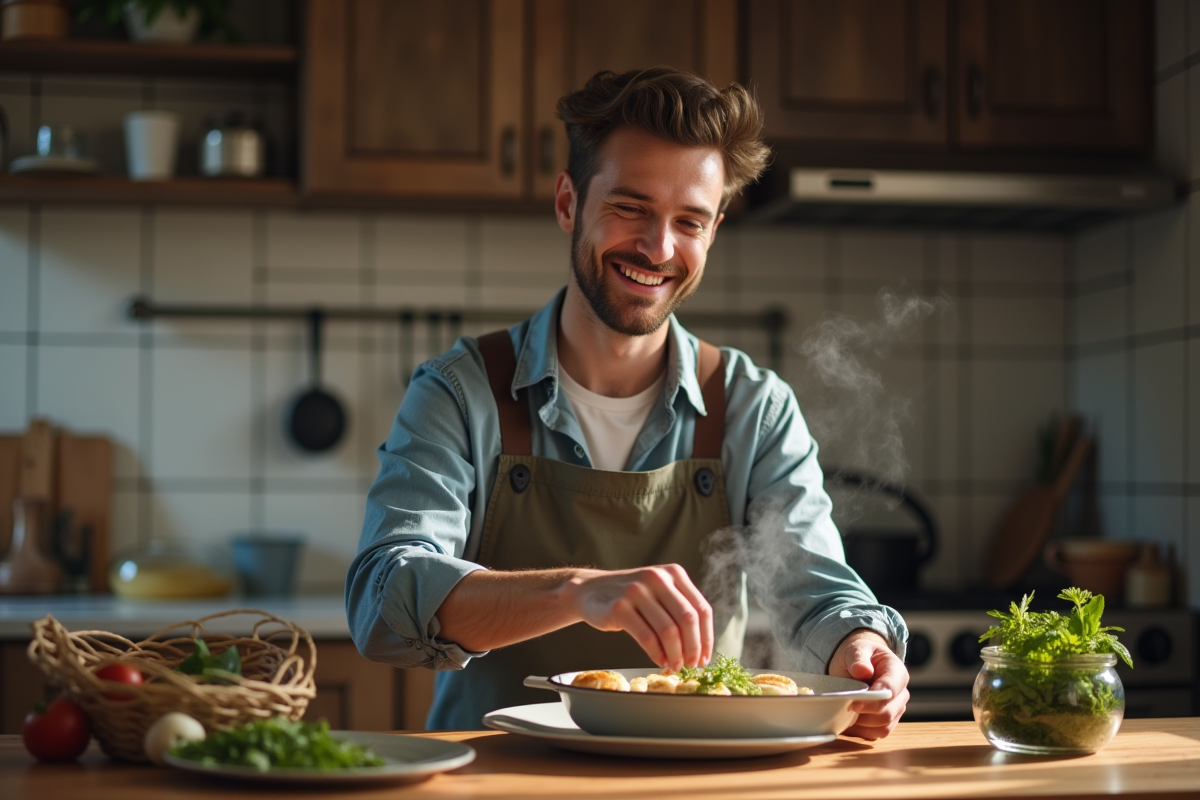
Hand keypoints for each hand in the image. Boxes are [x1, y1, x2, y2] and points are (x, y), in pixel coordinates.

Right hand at [562, 564, 712, 671]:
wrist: (589, 590)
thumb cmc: (629, 597)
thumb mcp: (658, 592)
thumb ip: (679, 609)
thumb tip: (701, 648)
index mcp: (673, 573)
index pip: (701, 609)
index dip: (707, 637)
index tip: (705, 657)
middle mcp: (657, 577)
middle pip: (687, 619)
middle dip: (693, 648)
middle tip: (691, 665)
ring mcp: (637, 591)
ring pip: (668, 630)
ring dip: (675, 654)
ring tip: (675, 665)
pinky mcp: (619, 607)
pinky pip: (647, 637)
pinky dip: (657, 654)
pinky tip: (659, 661)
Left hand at [828, 629, 909, 739]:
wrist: (858, 664)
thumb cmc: (859, 655)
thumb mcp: (856, 649)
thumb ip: (859, 658)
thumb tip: (863, 670)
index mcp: (897, 673)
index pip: (890, 690)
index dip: (872, 700)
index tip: (853, 704)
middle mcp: (901, 694)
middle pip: (887, 713)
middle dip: (864, 714)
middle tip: (844, 708)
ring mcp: (895, 710)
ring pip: (883, 727)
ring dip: (861, 724)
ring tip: (844, 713)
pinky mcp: (887, 722)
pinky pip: (876, 734)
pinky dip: (861, 731)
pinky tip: (848, 722)